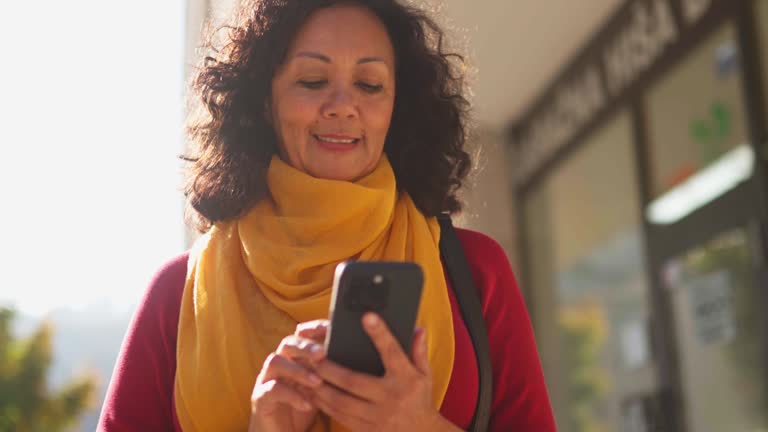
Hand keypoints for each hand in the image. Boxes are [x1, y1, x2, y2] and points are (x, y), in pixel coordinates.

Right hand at [248, 320, 328, 431]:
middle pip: (287, 343)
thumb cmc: (304, 406)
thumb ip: (331, 371)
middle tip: (322, 354)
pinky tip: (307, 404)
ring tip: (317, 382)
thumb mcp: (321, 387)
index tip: (330, 328)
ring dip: (298, 370)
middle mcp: (279, 363)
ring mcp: (266, 379)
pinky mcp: (260, 398)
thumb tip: (357, 358)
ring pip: (276, 362)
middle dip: (305, 346)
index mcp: (294, 357)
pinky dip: (290, 395)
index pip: (301, 334)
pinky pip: (271, 390)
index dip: (314, 328)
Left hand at [309, 313, 457, 430]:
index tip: (367, 316)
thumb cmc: (420, 399)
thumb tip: (418, 327)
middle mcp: (390, 397)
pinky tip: (312, 394)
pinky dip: (323, 405)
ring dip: (320, 388)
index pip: (392, 352)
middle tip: (313, 354)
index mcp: (406, 379)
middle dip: (330, 369)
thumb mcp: (425, 375)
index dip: (380, 334)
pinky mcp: (367, 430)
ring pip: (341, 401)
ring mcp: (377, 417)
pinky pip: (340, 417)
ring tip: (306, 374)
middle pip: (353, 381)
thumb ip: (419, 351)